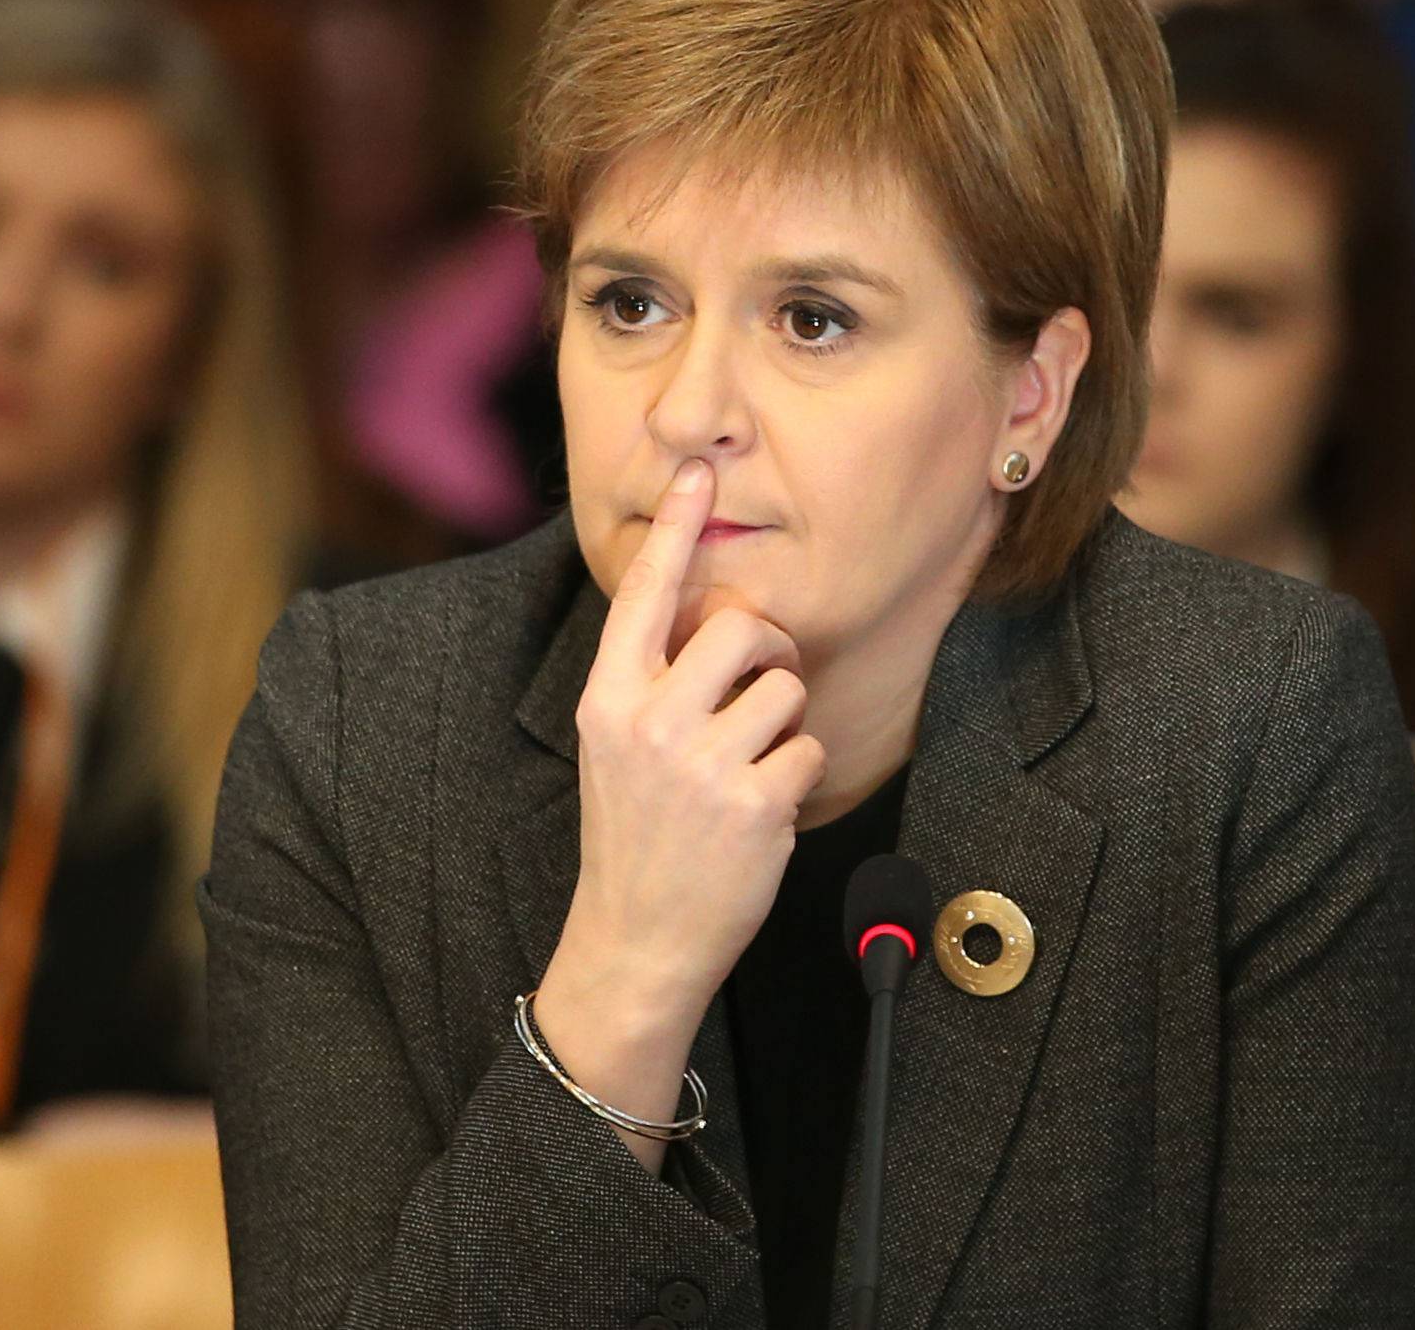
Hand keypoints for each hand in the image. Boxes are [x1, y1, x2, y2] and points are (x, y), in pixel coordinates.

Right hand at [559, 457, 824, 1025]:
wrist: (635, 940)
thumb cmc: (634, 835)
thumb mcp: (616, 748)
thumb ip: (651, 684)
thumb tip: (715, 617)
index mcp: (607, 700)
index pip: (643, 596)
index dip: (677, 530)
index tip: (698, 473)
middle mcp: (648, 722)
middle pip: (739, 626)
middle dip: (764, 652)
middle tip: (754, 693)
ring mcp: (700, 764)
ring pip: (783, 687)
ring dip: (782, 725)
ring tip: (747, 768)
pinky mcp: (753, 804)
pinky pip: (807, 749)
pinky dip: (797, 776)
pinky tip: (761, 810)